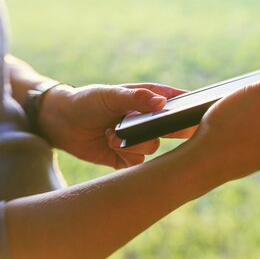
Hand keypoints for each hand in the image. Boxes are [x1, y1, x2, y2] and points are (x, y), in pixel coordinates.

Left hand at [38, 83, 195, 168]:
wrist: (61, 122)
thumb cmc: (87, 101)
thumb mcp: (110, 95)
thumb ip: (136, 98)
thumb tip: (162, 102)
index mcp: (148, 99)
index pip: (177, 102)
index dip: (191, 107)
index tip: (198, 113)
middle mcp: (147, 121)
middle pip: (173, 129)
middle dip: (170, 132)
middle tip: (159, 130)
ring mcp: (137, 140)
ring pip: (152, 148)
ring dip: (133, 144)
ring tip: (112, 134)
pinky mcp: (125, 157)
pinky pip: (136, 163)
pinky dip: (124, 156)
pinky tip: (109, 145)